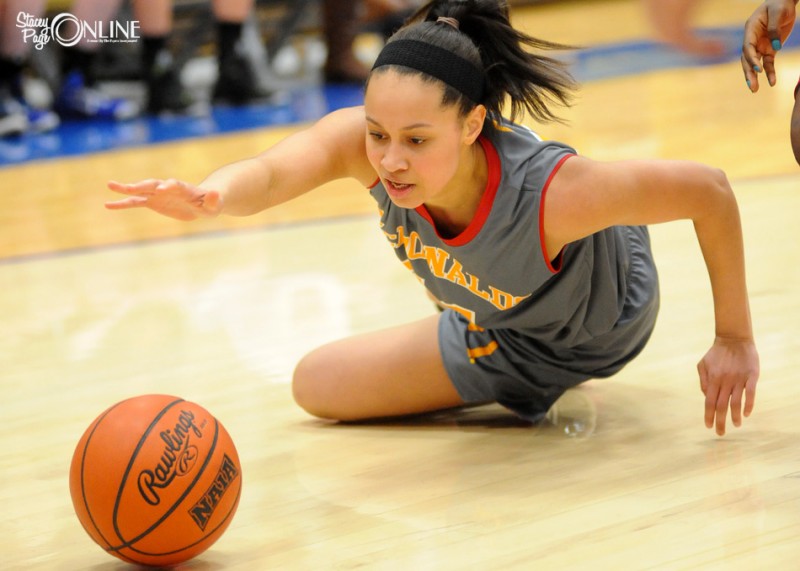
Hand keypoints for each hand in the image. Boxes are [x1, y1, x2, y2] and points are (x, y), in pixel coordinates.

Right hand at [105, 179, 222, 220]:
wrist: (202, 203)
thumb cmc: (210, 203)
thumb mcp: (214, 204)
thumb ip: (213, 200)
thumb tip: (215, 194)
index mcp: (183, 188)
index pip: (175, 185)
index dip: (169, 186)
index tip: (162, 188)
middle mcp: (167, 188)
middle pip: (153, 185)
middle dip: (142, 185)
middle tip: (129, 187)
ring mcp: (158, 194)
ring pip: (140, 191)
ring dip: (126, 189)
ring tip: (110, 185)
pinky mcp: (153, 202)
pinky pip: (136, 203)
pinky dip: (123, 204)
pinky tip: (108, 205)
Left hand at [697, 337, 758, 435]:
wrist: (734, 339)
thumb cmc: (717, 353)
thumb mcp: (703, 364)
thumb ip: (703, 380)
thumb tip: (706, 396)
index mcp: (713, 379)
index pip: (709, 402)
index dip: (709, 415)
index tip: (709, 426)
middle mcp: (725, 381)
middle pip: (721, 405)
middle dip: (720, 421)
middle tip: (720, 433)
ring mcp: (739, 379)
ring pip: (736, 402)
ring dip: (735, 416)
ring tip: (736, 425)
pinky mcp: (751, 376)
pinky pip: (750, 393)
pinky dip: (749, 404)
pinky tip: (747, 413)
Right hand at [741, 0, 796, 91]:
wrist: (784, 2)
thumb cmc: (779, 4)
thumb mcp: (778, 13)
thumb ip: (775, 29)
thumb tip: (775, 48)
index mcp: (750, 29)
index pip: (747, 47)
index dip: (751, 59)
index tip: (758, 69)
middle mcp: (752, 40)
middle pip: (747, 59)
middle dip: (749, 73)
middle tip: (752, 86)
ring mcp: (760, 46)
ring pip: (754, 64)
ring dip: (754, 77)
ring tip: (754, 90)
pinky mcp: (769, 50)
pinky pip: (768, 63)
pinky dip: (770, 73)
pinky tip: (772, 82)